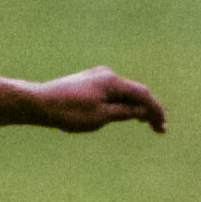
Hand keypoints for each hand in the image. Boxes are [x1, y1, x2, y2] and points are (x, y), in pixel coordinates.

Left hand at [36, 67, 165, 134]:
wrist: (38, 102)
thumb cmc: (68, 112)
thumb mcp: (101, 117)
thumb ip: (125, 112)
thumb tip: (144, 111)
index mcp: (113, 81)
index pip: (143, 95)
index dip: (155, 111)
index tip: (162, 127)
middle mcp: (107, 74)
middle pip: (135, 91)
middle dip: (147, 108)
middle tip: (158, 127)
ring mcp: (96, 76)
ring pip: (123, 91)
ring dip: (135, 105)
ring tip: (145, 121)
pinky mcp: (87, 81)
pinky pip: (111, 91)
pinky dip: (121, 102)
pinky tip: (123, 112)